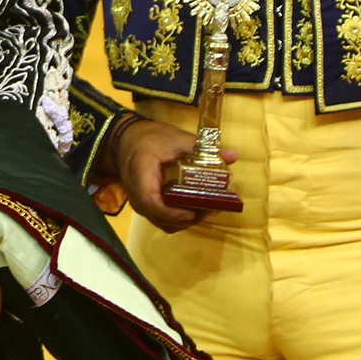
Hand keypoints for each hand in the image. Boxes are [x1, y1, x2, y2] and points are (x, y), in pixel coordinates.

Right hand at [108, 114, 236, 232]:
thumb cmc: (150, 138)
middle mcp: (135, 191)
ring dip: (182, 222)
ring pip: (159, 221)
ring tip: (204, 211)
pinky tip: (192, 210)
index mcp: (141, 172)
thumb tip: (233, 156)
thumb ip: (201, 148)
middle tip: (208, 210)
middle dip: (184, 219)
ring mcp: (137, 200)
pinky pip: (159, 219)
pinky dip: (176, 220)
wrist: (127, 140)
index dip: (171, 213)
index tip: (192, 212)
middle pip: (158, 216)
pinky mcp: (143, 204)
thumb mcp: (175, 138)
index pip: (150, 201)